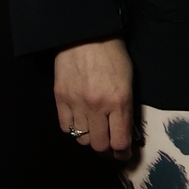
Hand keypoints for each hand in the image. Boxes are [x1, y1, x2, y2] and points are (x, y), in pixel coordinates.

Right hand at [54, 38, 135, 158]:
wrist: (85, 34)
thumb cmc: (113, 54)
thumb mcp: (128, 81)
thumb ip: (125, 107)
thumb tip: (123, 130)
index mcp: (119, 101)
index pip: (120, 141)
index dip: (122, 153)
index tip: (123, 155)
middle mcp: (97, 107)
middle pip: (99, 145)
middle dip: (106, 149)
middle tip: (109, 146)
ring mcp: (76, 104)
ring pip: (81, 139)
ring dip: (89, 138)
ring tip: (93, 131)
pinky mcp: (60, 98)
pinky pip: (65, 127)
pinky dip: (72, 129)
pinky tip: (78, 122)